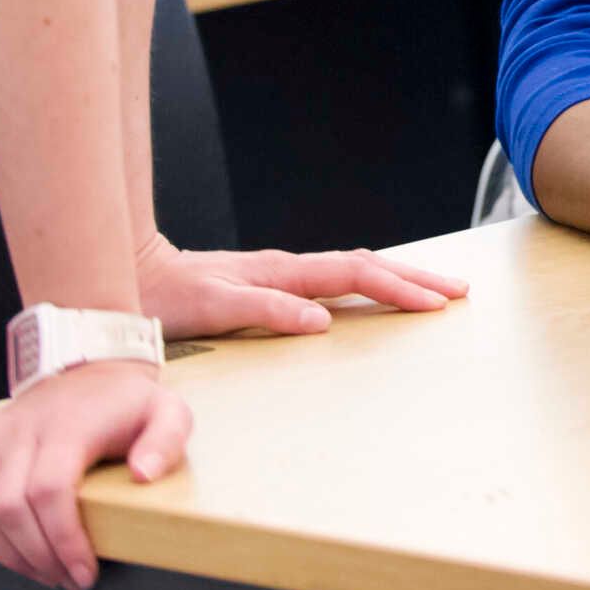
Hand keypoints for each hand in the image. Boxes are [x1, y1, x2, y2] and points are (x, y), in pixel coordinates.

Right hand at [0, 360, 187, 589]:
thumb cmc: (127, 404)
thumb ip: (166, 440)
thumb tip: (143, 475)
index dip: (63, 541)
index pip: (50, 492)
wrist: (87, 370)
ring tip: (40, 569)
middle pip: (8, 508)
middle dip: (36, 558)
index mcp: (67, 426)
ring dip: (4, 552)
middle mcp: (20, 429)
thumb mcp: (167, 412)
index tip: (84, 574)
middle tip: (66, 580)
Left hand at [133, 233, 467, 340]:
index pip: (356, 276)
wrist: (130, 277)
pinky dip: (368, 283)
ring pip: (354, 270)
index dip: (399, 288)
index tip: (435, 303)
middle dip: (415, 278)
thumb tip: (323, 321)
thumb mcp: (214, 309)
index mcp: (283, 273)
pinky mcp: (274, 284)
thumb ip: (269, 311)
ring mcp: (283, 274)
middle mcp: (289, 269)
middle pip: (367, 267)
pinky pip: (335, 279)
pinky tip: (376, 291)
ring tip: (433, 289)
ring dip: (397, 278)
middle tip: (459, 291)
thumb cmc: (165, 297)